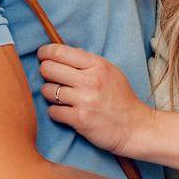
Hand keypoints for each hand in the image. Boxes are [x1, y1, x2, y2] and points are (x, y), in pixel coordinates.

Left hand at [36, 43, 152, 155]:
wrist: (135, 127)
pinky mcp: (79, 119)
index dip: (45, 53)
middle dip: (46, 73)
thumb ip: (87, 61)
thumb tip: (61, 52)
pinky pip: (52, 111)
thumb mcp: (110, 72)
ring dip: (50, 95)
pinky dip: (55, 112)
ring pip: (47, 91)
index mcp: (97, 65)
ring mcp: (84, 100)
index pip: (59, 52)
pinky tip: (65, 112)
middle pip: (48, 69)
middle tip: (52, 79)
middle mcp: (90, 80)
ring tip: (61, 98)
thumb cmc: (121, 98)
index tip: (43, 56)